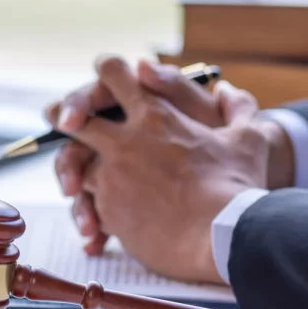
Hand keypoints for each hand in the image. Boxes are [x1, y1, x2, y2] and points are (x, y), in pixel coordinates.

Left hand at [67, 58, 269, 283]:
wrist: (222, 238)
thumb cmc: (237, 187)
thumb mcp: (247, 139)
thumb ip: (238, 108)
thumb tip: (228, 90)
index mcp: (154, 116)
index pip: (114, 75)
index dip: (107, 70)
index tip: (104, 73)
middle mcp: (124, 142)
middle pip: (75, 118)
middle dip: (64, 114)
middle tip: (61, 118)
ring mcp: (111, 177)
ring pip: (79, 165)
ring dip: (83, 172)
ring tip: (85, 184)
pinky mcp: (107, 211)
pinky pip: (90, 205)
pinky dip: (95, 211)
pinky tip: (102, 222)